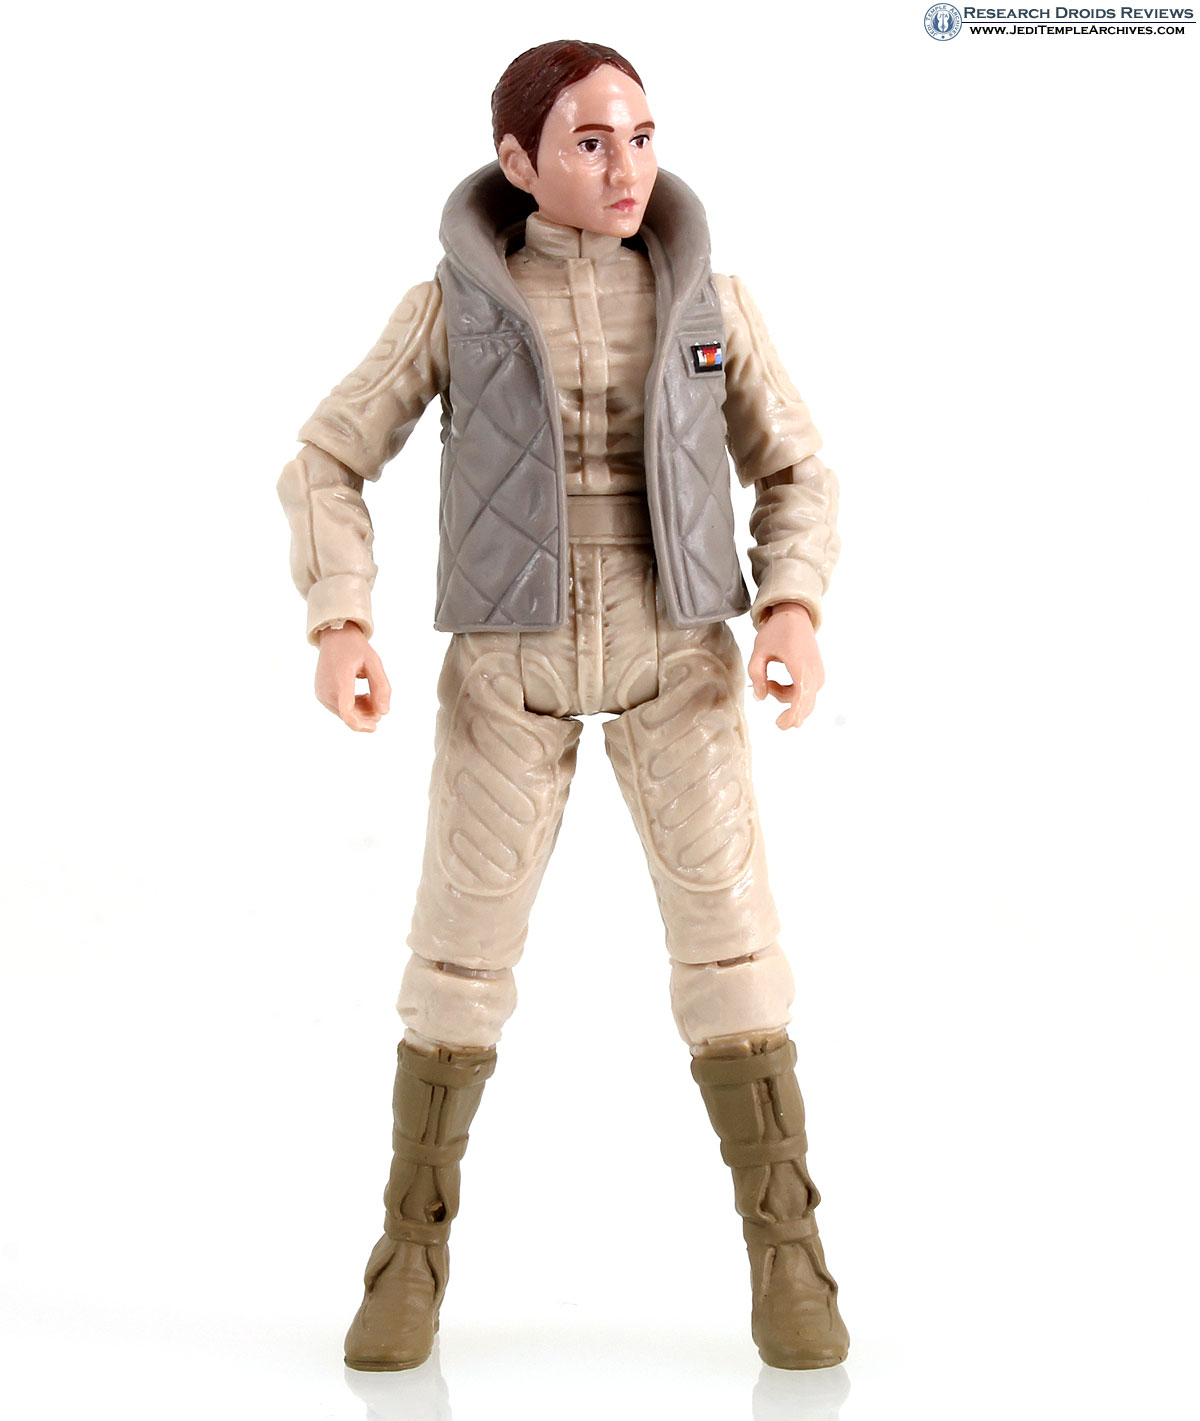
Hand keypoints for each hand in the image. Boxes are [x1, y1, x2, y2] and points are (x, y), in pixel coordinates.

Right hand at [315, 624, 391, 731]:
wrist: (335, 636)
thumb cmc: (355, 648)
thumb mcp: (374, 662)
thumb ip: (381, 687)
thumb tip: (384, 712)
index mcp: (340, 680)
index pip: (347, 711)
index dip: (361, 724)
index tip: (374, 727)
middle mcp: (327, 690)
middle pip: (348, 715)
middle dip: (366, 716)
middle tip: (380, 706)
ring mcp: (322, 693)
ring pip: (344, 713)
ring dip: (361, 711)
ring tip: (372, 697)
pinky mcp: (321, 694)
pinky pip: (339, 707)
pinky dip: (353, 707)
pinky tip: (363, 696)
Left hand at [747, 603, 824, 730]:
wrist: (794, 615)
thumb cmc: (777, 631)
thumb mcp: (759, 652)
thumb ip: (757, 676)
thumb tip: (760, 697)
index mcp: (801, 666)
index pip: (801, 698)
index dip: (793, 715)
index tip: (782, 724)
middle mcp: (814, 672)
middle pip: (805, 703)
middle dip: (791, 712)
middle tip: (778, 722)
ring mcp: (818, 673)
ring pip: (804, 698)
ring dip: (785, 697)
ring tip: (768, 682)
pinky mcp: (817, 673)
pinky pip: (806, 691)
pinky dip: (792, 692)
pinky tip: (776, 682)